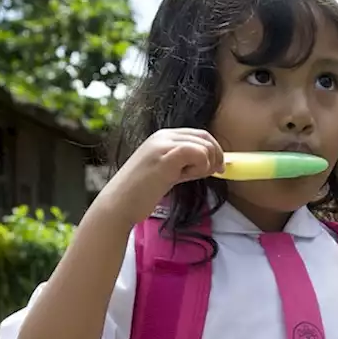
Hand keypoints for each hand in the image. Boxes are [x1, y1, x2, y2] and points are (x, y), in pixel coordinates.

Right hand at [100, 129, 223, 227]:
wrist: (119, 204)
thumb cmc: (140, 193)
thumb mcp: (166, 172)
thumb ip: (185, 165)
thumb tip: (212, 164)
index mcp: (163, 137)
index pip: (199, 134)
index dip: (214, 150)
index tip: (218, 168)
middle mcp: (163, 136)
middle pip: (205, 137)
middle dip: (216, 156)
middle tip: (215, 174)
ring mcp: (163, 144)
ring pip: (204, 145)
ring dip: (205, 165)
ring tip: (187, 178)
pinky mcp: (165, 157)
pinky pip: (198, 153)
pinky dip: (200, 167)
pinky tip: (186, 177)